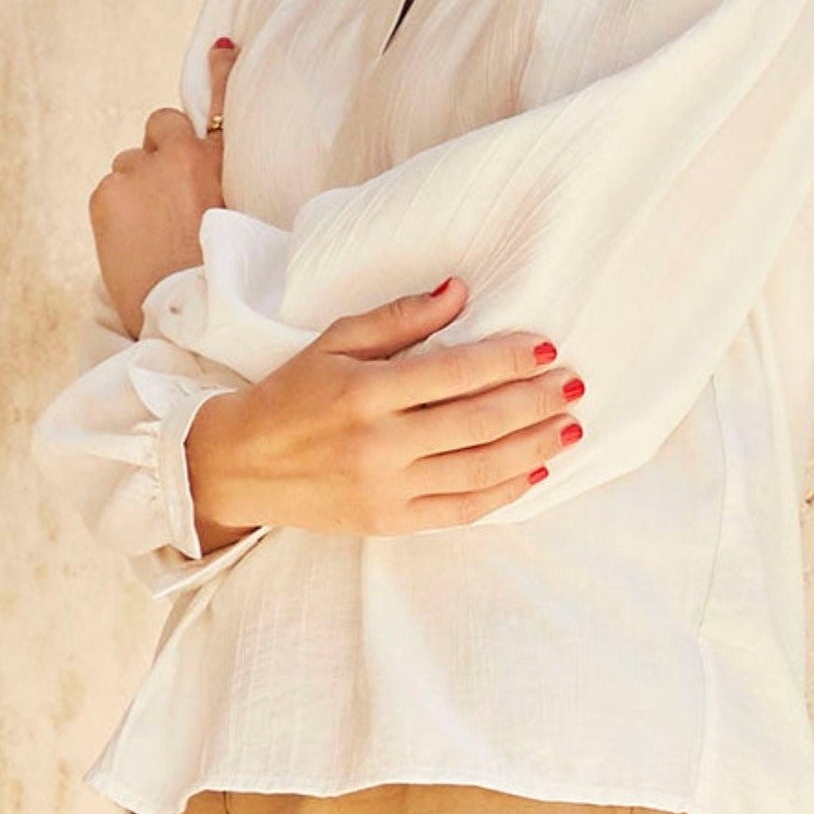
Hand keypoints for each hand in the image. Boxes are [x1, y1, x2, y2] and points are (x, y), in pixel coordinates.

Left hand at [90, 39, 238, 338]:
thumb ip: (212, 183)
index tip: (222, 45)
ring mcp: (139, 171)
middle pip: (161, 125)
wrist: (187, 306)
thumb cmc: (216, 273)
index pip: (221, 102)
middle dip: (159, 150)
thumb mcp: (233, 215)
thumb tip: (191, 178)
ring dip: (135, 186)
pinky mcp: (107, 191)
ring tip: (149, 230)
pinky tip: (129, 240)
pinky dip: (115, 209)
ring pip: (128, 163)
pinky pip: (109, 188)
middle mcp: (179, 156)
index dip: (221, 70)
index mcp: (218, 161)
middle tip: (164, 193)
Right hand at [184, 277, 586, 547]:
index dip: (507, 359)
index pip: (454, 373)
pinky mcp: (390, 522)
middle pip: (477, 422)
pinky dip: (505, 491)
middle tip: (574, 384)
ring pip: (479, 469)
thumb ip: (399, 318)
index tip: (547, 347)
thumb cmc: (292, 392)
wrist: (240, 466)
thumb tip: (459, 291)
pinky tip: (536, 470)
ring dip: (533, 446)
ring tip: (570, 426)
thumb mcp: (335, 341)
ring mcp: (386, 489)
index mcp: (366, 392)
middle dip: (534, 402)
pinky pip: (461, 509)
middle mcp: (380, 444)